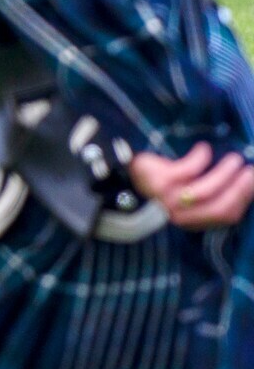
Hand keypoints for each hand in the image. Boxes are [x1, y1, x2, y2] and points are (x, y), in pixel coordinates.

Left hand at [130, 143, 253, 228]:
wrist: (126, 174)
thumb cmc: (167, 183)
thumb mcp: (192, 192)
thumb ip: (216, 193)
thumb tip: (248, 181)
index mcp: (195, 220)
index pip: (227, 216)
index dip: (245, 198)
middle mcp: (182, 215)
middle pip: (220, 207)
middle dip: (240, 188)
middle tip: (249, 169)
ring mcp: (169, 200)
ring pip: (205, 190)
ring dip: (224, 173)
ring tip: (234, 159)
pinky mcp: (159, 182)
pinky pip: (187, 170)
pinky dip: (200, 158)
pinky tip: (203, 149)